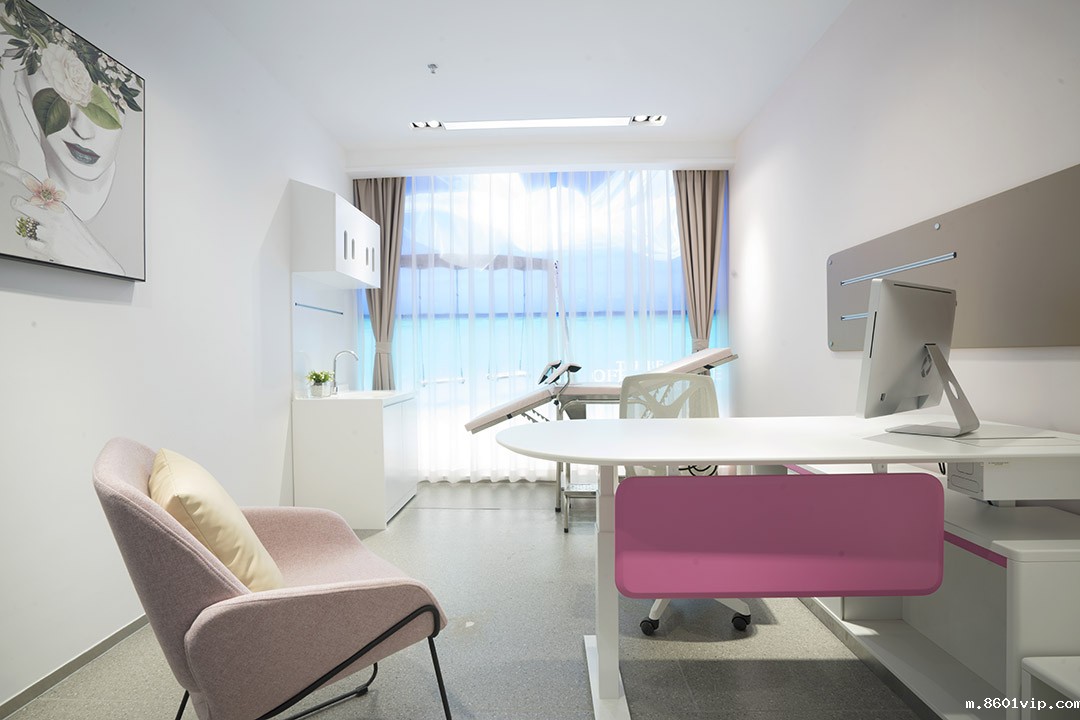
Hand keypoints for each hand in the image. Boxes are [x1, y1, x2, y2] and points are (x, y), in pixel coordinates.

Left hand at [2, 161, 122, 273]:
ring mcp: (50, 231)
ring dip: (32, 230)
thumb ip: (48, 207)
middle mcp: (54, 216)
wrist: (92, 257)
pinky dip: (34, 244)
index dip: (16, 173)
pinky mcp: (47, 246)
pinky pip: (28, 241)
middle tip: (23, 207)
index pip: (34, 184)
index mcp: (59, 206)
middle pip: (20, 203)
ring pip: (24, 225)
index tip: (3, 167)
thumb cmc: (78, 237)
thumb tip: (28, 201)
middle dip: (18, 205)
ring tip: (47, 234)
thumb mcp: (68, 216)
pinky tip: (46, 245)